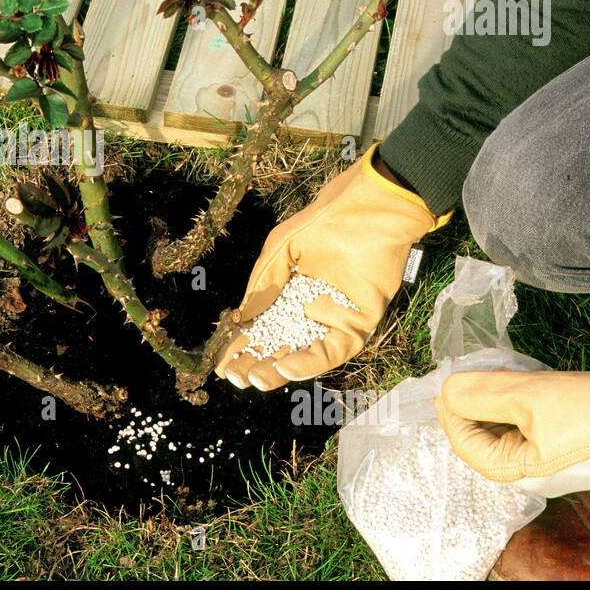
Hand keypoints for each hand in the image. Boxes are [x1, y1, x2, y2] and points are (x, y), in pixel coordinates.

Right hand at [216, 146, 447, 389]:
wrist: (368, 210)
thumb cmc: (324, 222)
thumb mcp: (280, 251)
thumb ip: (262, 286)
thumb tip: (239, 320)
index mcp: (290, 293)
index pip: (263, 325)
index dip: (242, 344)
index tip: (220, 362)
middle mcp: (310, 310)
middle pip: (280, 345)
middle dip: (256, 362)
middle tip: (234, 376)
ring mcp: (334, 319)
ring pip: (304, 354)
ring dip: (280, 370)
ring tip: (255, 379)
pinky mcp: (357, 324)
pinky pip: (333, 350)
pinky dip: (310, 362)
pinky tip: (286, 366)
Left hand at [436, 337, 589, 488]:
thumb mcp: (525, 396)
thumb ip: (479, 396)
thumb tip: (446, 391)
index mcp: (519, 472)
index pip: (466, 446)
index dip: (449, 414)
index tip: (443, 383)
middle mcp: (531, 471)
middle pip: (481, 439)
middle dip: (467, 407)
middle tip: (460, 376)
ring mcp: (547, 456)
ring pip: (501, 429)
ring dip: (488, 403)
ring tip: (484, 375)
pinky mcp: (560, 438)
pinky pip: (522, 423)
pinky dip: (510, 404)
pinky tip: (511, 381)